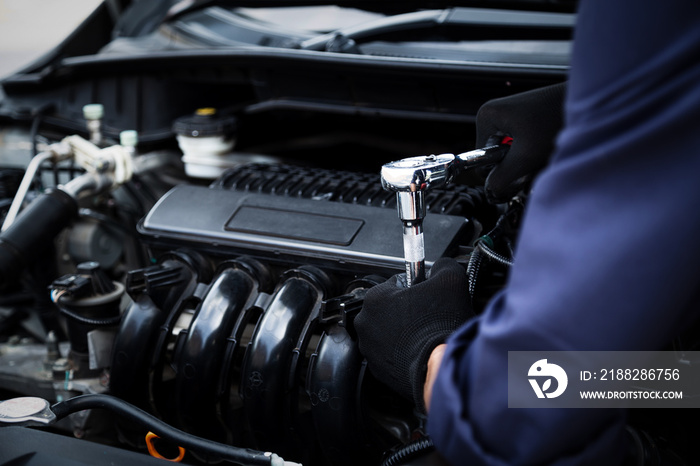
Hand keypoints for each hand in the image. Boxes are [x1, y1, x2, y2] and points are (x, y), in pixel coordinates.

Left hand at [354, 258, 472, 410]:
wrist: (440, 368)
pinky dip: (405, 352)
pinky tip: (421, 351)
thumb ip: (444, 266)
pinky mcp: (379, 371)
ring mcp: (370, 349)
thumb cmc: (440, 327)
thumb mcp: (450, 280)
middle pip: (392, 308)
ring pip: (391, 332)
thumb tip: (443, 266)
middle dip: (410, 311)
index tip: (430, 296)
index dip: (419, 288)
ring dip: (407, 332)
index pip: (398, 282)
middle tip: (431, 316)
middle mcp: (366, 323)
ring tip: (427, 335)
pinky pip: (392, 354)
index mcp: (375, 298)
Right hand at [476, 82, 565, 202]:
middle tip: (535, 159)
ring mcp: (510, 116)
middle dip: (516, 166)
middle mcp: (495, 114)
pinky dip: (535, 154)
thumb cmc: (558, 118)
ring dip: (528, 161)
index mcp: (486, 117)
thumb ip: (501, 178)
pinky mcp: (525, 120)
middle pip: (496, 157)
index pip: (479, 159)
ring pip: (511, 155)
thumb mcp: (525, 156)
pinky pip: (523, 147)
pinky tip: (549, 148)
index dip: (498, 171)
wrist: (591, 103)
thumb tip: (490, 191)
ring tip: (545, 152)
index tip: (519, 168)